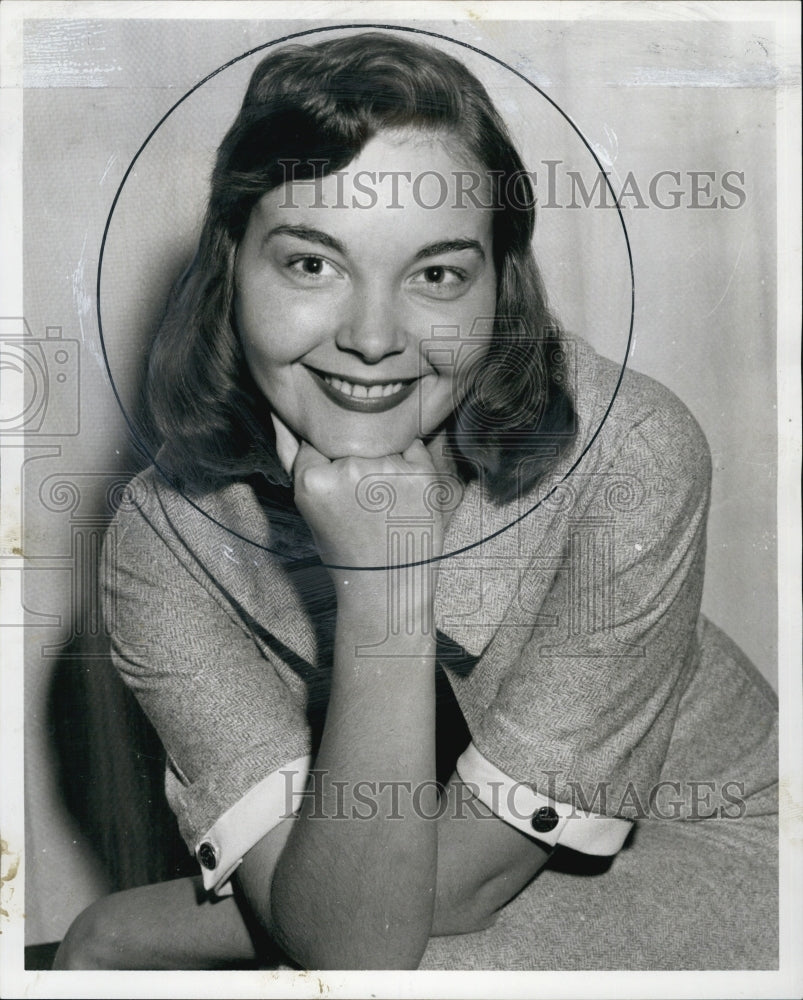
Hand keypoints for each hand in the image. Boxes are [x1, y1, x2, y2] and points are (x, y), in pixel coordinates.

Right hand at [292, 439, 446, 571]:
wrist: (387, 586)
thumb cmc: (345, 548)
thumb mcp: (308, 505)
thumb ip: (292, 456)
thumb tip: (281, 414)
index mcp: (313, 479)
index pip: (318, 439)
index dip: (330, 460)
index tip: (340, 486)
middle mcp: (349, 469)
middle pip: (351, 436)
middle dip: (357, 456)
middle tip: (364, 499)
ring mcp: (388, 469)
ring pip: (382, 437)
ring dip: (384, 457)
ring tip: (384, 500)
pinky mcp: (421, 473)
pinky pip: (413, 446)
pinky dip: (410, 462)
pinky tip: (404, 494)